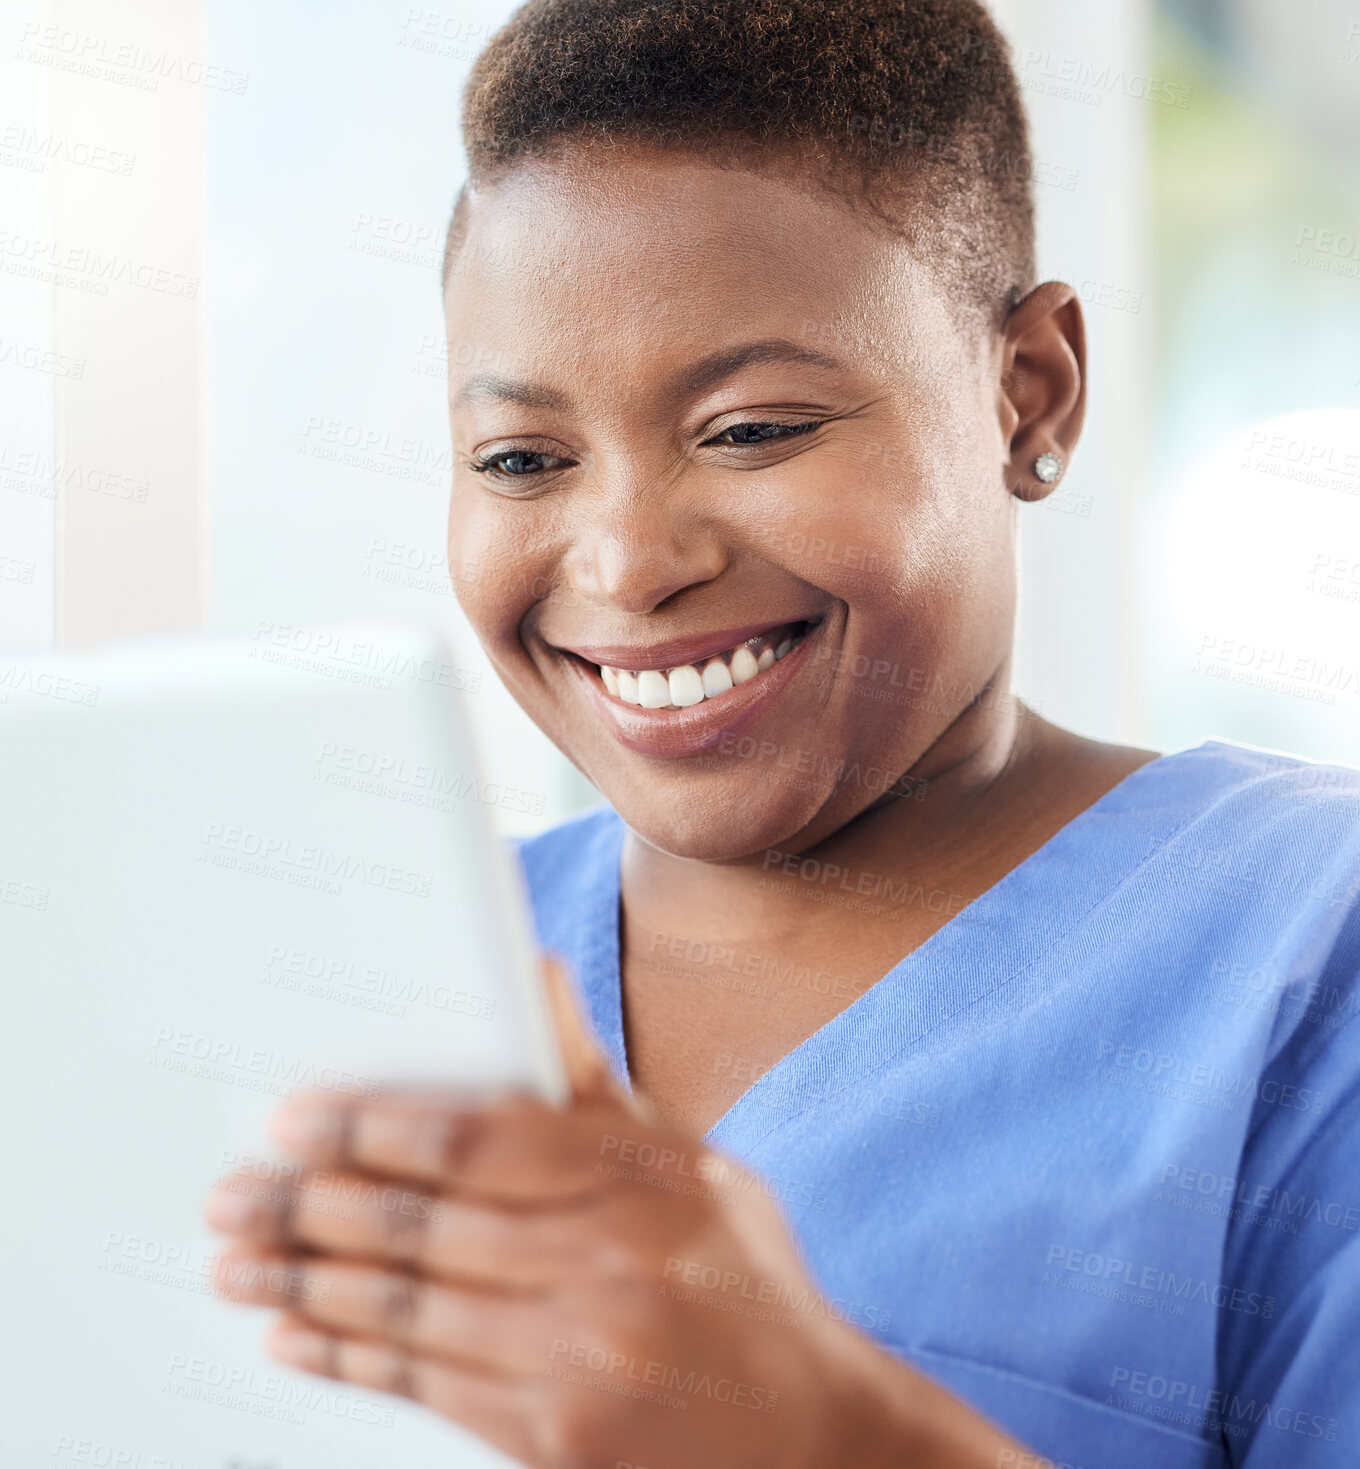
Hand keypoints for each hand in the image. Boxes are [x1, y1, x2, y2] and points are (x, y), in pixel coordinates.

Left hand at [204, 958, 1022, 1467]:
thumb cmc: (746, 1282)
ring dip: (303, 1284)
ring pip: (405, 1309)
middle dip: (311, 1206)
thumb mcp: (694, 1168)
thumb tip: (532, 972)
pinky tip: (292, 1338)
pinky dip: (345, 1359)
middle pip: (423, 1226)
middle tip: (236, 1193)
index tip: (299, 1118)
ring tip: (236, 1262)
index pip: (481, 1137)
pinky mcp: (553, 1437)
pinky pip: (423, 1386)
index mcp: (644, 1180)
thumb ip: (598, 1082)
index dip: (375, 1124)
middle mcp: (610, 1265)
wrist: (812, 1436)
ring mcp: (579, 1358)